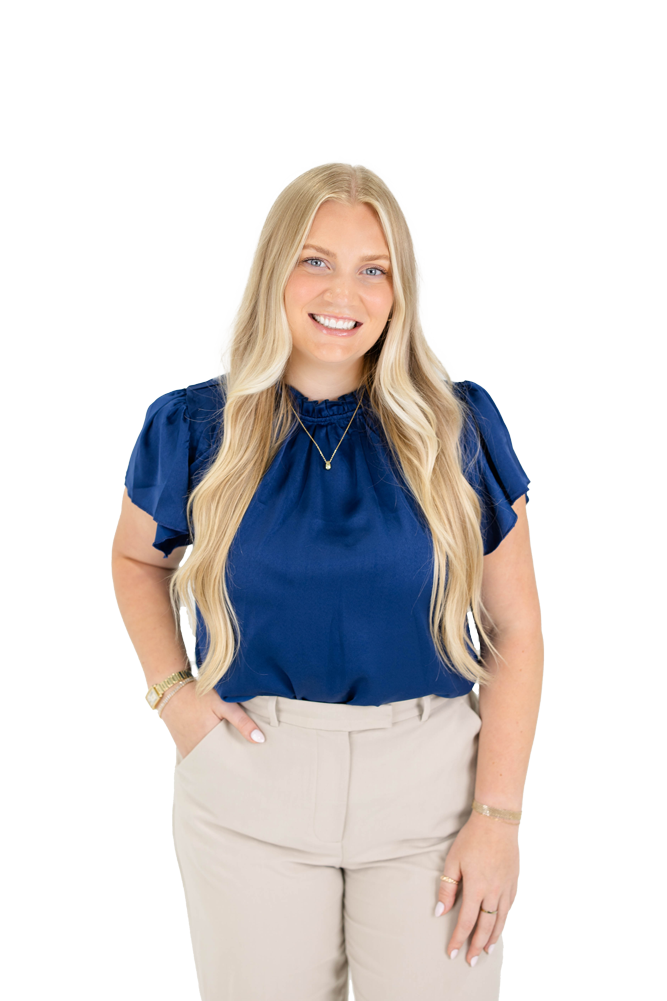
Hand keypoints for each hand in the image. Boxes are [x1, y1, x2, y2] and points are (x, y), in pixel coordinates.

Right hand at [159, 683, 265, 759]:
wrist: (173, 693)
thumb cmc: (199, 696)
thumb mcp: (223, 704)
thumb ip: (242, 722)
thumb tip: (260, 739)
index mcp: (210, 742)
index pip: (230, 761)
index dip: (241, 761)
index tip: (251, 762)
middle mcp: (198, 751)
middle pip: (220, 764)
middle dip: (231, 763)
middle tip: (244, 762)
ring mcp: (190, 752)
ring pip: (209, 763)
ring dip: (219, 761)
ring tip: (231, 757)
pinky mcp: (184, 750)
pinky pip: (199, 759)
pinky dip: (208, 757)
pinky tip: (216, 752)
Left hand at [435, 809, 518, 965]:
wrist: (497, 822)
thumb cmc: (471, 839)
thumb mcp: (453, 860)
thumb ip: (447, 888)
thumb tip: (439, 912)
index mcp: (476, 887)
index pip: (466, 921)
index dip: (458, 939)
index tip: (452, 952)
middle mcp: (493, 892)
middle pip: (485, 927)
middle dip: (476, 946)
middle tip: (470, 960)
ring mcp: (505, 888)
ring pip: (500, 921)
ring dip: (492, 938)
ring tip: (486, 952)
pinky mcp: (513, 882)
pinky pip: (508, 908)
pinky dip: (503, 921)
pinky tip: (498, 926)